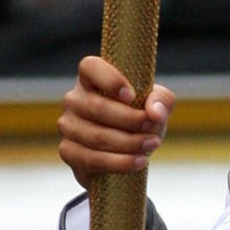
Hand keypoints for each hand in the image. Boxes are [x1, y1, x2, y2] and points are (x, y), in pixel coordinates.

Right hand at [57, 55, 174, 191]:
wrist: (128, 150)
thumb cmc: (140, 117)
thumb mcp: (156, 104)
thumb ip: (161, 100)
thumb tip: (154, 112)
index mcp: (92, 78)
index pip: (89, 67)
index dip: (110, 79)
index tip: (132, 95)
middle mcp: (74, 99)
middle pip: (96, 107)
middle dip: (130, 120)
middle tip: (153, 127)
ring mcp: (67, 126)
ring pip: (96, 136)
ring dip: (128, 143)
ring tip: (151, 145)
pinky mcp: (68, 151)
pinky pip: (91, 159)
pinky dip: (119, 162)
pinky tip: (139, 161)